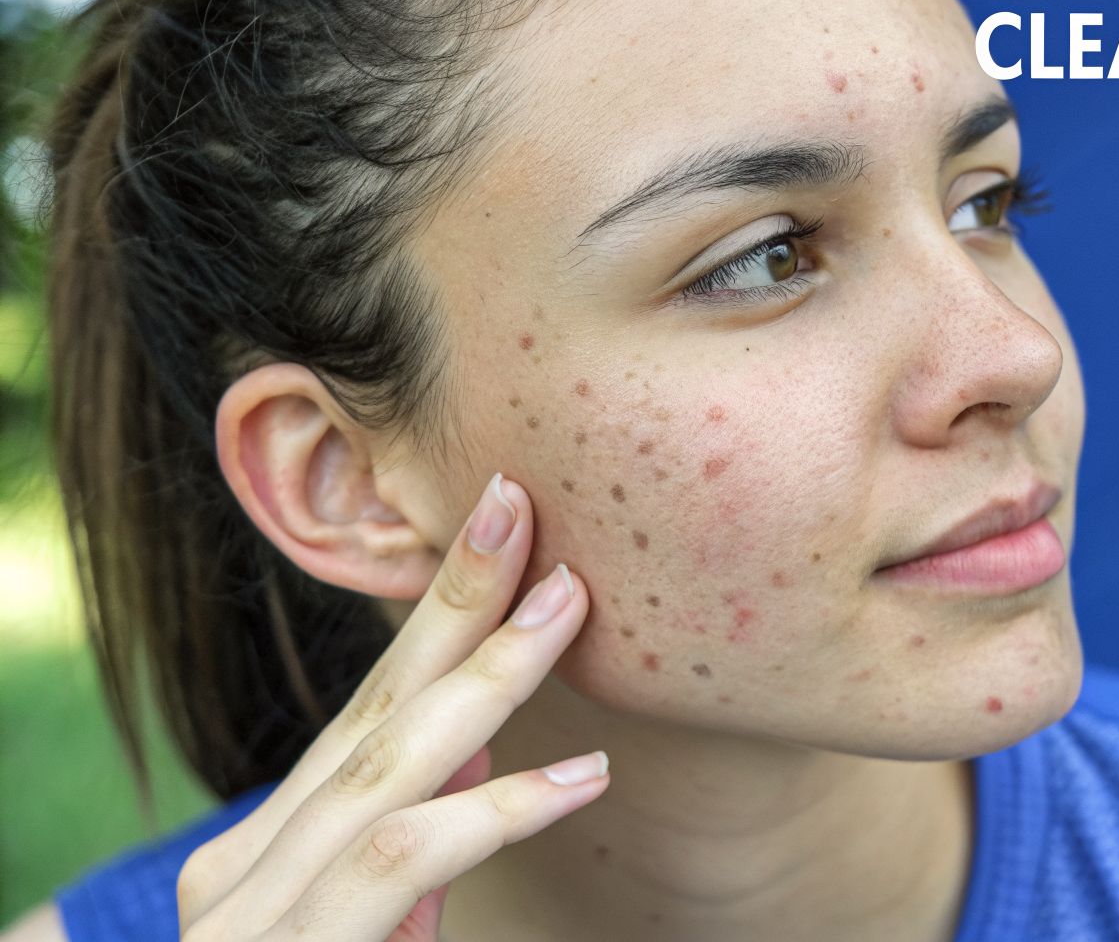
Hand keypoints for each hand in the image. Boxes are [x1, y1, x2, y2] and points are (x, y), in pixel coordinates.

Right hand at [175, 474, 606, 939]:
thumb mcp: (364, 933)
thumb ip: (408, 853)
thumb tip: (488, 755)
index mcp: (275, 848)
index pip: (369, 710)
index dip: (441, 618)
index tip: (509, 532)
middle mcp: (253, 865)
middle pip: (372, 709)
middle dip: (454, 602)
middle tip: (520, 504)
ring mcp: (258, 913)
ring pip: (385, 766)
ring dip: (485, 678)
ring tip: (571, 606)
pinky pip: (399, 865)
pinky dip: (491, 812)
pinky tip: (580, 778)